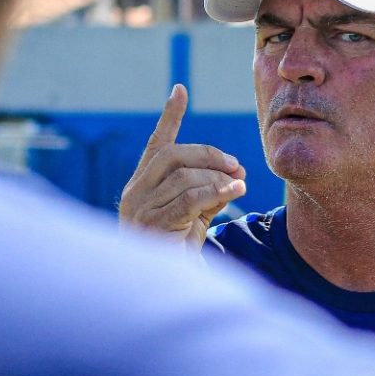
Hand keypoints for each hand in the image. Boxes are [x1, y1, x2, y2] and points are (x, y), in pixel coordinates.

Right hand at [119, 84, 245, 252]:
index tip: (180, 89)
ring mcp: (141, 208)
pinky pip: (189, 199)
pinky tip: (235, 193)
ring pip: (185, 177)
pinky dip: (216, 193)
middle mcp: (136, 192)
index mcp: (142, 184)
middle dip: (211, 156)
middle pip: (174, 155)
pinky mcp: (153, 225)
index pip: (156, 144)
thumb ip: (209, 190)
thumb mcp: (195, 214)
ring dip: (218, 179)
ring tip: (239, 188)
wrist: (161, 286)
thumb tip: (237, 175)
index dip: (170, 116)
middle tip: (237, 167)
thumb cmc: (177, 249)